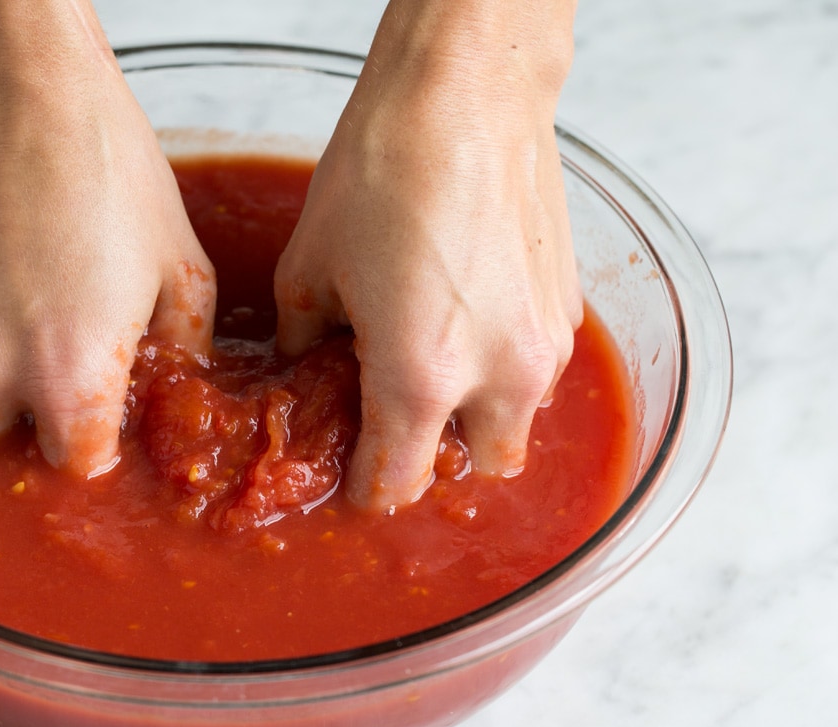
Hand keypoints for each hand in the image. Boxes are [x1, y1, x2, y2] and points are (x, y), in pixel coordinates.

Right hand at [0, 1, 213, 475]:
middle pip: (11, 442)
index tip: (109, 412)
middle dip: (42, 412)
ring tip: (33, 297)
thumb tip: (169, 387)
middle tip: (72, 352)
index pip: (77, 466)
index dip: (99, 440)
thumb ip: (181, 351)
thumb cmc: (106, 170)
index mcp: (70, 376)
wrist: (12, 90)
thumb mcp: (181, 266)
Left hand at [274, 0, 581, 510]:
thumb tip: (307, 370)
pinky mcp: (569, 307)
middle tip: (394, 413)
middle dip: (433, 455)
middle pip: (475, 470)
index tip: (352, 470)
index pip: (396, 485)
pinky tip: (468, 313)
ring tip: (434, 357)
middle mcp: (497, 377)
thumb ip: (306, 346)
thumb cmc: (381, 173)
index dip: (365, 485)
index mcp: (419, 379)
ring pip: (517, 423)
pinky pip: (539, 368)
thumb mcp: (308, 269)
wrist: (466, 93)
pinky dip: (506, 364)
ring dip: (477, 413)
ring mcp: (543, 343)